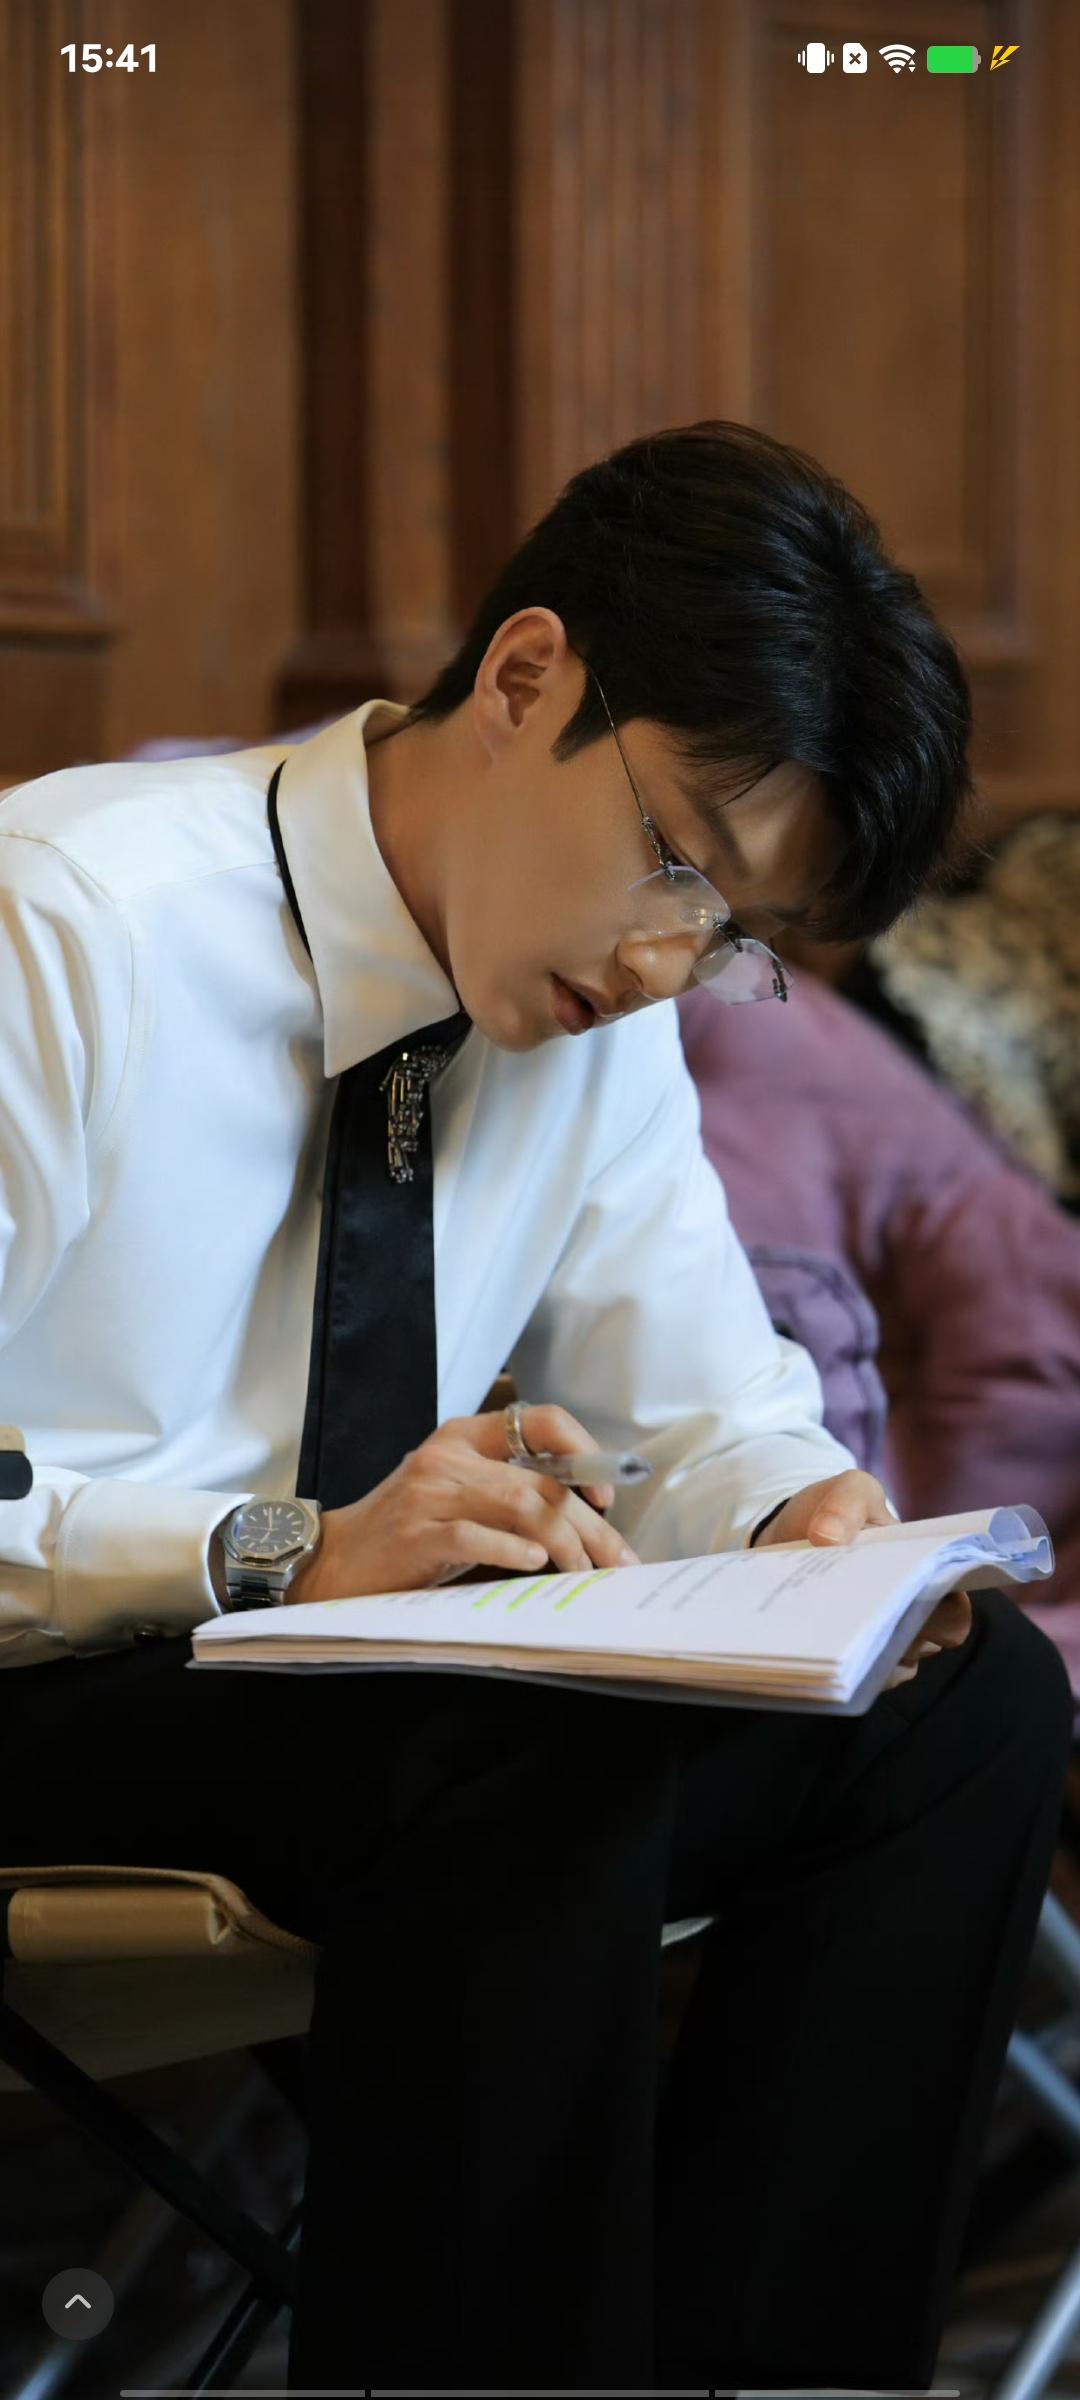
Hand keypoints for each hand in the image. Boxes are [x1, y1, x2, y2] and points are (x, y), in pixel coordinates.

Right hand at [291, 1403, 640, 1603]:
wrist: (334, 1561)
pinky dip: (513, 1550)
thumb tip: (587, 1519)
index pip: (541, 1419)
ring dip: (564, 1542)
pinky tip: (537, 1564)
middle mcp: (449, 1455)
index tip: (607, 1496)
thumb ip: (509, 1491)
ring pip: (519, 1504)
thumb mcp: (458, 1496)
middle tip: (619, 1561)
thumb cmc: (407, 1534)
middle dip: (590, 1524)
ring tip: (585, 1572)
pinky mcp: (416, 1532)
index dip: (584, 1450)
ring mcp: (430, 1491)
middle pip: (541, 1479)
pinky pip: (476, 1535)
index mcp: (465, 1436)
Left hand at [752, 1469, 972, 1689]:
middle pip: (922, 1647)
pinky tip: (808, 1643)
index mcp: (925, 1577)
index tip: (907, 1602)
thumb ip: (847, 1501)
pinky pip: (852, 1679)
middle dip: (894, 1636)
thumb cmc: (834, 1513)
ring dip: (860, 1652)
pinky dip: (834, 1664)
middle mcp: (911, 1618)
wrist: (786, 1536)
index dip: (941, 1616)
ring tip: (823, 1625)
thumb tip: (827, 1538)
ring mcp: (881, 1644)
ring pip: (888, 1670)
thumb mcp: (848, 1490)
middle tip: (854, 1613)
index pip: (954, 1615)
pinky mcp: (847, 1660)